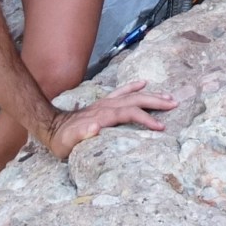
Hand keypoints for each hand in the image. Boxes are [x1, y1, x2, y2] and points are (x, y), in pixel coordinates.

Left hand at [44, 80, 175, 159]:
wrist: (51, 128)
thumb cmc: (62, 140)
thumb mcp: (68, 142)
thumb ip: (81, 134)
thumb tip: (96, 128)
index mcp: (103, 116)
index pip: (129, 114)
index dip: (146, 119)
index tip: (160, 126)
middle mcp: (107, 106)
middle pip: (136, 100)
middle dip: (156, 102)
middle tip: (174, 104)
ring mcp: (106, 103)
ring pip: (133, 95)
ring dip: (151, 95)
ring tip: (168, 97)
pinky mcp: (104, 103)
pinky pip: (122, 91)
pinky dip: (133, 86)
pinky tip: (143, 83)